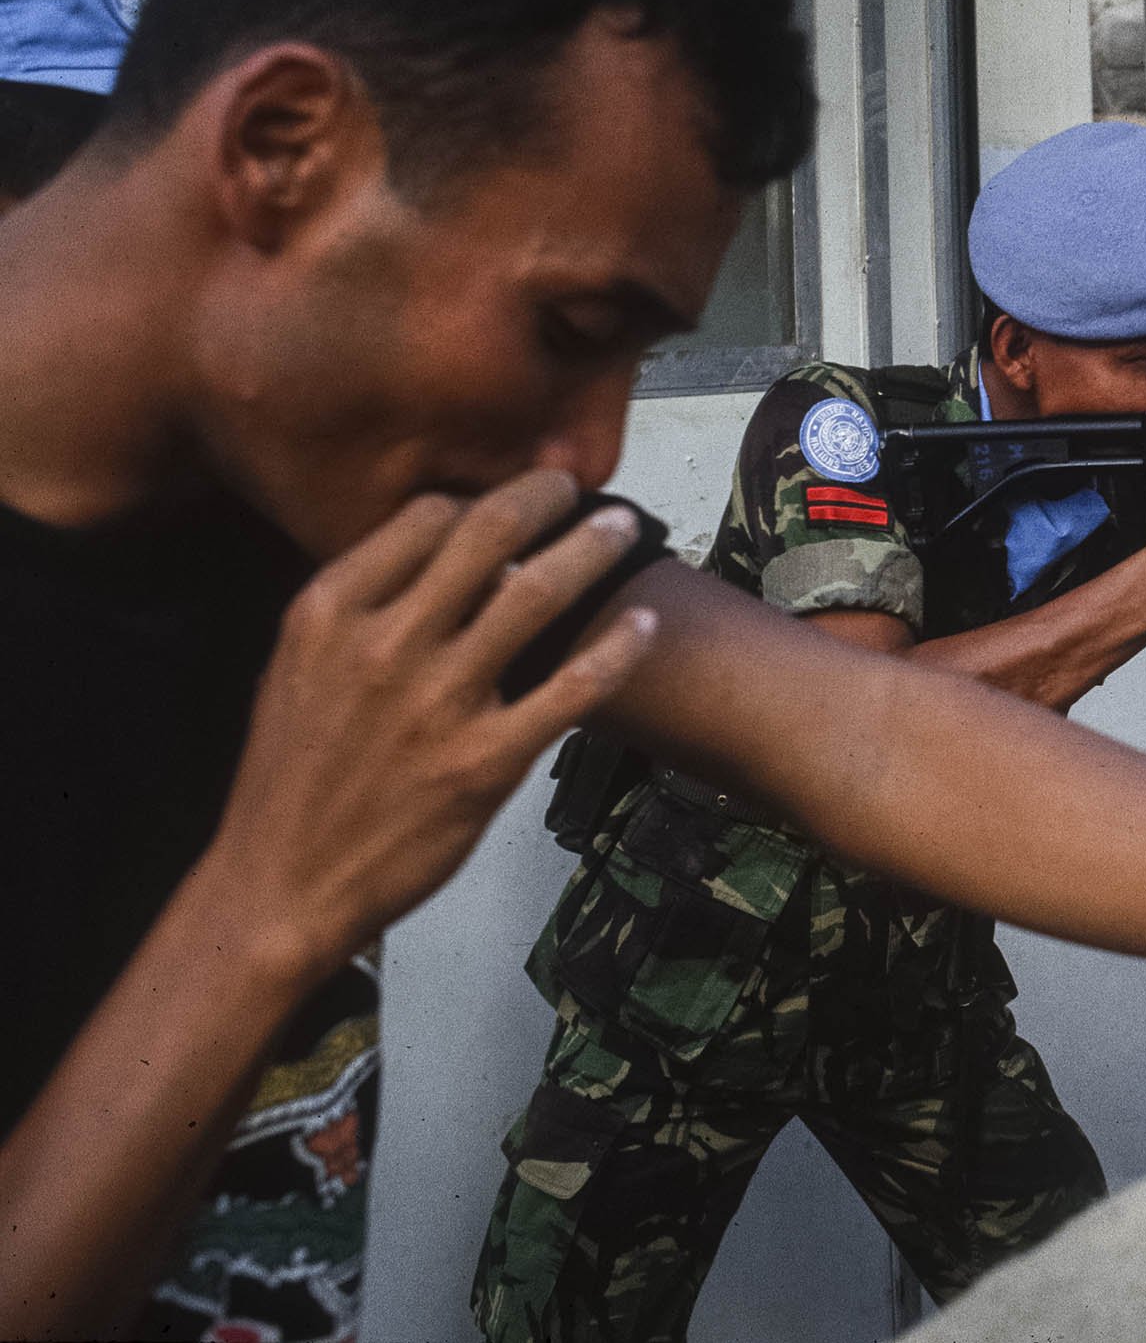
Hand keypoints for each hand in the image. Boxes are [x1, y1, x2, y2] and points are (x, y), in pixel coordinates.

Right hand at [203, 471, 659, 969]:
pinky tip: (644, 625)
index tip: (512, 491)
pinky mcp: (485, 762)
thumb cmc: (292, 777)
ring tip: (621, 526)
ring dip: (590, 549)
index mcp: (329, 614)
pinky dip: (616, 650)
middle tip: (575, 482)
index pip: (424, 519)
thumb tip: (433, 552)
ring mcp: (438, 704)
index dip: (479, 495)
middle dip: (543, 496)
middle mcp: (383, 646)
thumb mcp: (296, 669)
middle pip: (487, 537)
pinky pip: (570, 689)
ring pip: (535, 595)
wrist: (279, 884)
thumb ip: (358, 607)